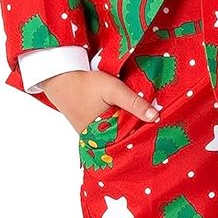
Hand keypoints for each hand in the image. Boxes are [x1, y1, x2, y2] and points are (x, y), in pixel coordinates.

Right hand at [39, 69, 159, 134]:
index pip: (130, 140)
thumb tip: (155, 117)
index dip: (144, 134)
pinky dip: (115, 127)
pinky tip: (124, 119)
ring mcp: (90, 136)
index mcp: (103, 134)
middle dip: (136, 133)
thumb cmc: (86, 83)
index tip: (158, 130)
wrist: (59, 78)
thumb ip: (134, 103)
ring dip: (125, 129)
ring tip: (142, 123)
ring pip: (114, 136)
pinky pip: (105, 132)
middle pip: (122, 139)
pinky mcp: (86, 129)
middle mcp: (95, 139)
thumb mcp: (114, 89)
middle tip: (154, 129)